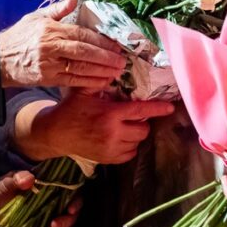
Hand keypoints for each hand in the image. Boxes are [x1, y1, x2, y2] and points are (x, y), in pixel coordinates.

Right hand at [0, 0, 126, 88]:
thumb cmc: (18, 37)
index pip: (80, 34)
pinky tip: (102, 82)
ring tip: (116, 72)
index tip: (116, 44)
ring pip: (80, 68)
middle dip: (105, 57)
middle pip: (83, 51)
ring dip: (101, 71)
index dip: (100, 40)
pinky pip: (72, 82)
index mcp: (50, 29)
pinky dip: (88, 82)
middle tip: (122, 60)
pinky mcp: (47, 79)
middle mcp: (50, 46)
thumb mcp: (36, 17)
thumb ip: (58, 9)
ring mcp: (48, 64)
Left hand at [0, 171, 82, 226]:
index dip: (75, 202)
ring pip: (67, 225)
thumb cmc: (4, 189)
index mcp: (51, 185)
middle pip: (72, 212)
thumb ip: (17, 178)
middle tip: (54, 225)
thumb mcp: (7, 182)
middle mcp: (56, 200)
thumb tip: (29, 179)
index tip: (70, 210)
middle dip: (67, 221)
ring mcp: (52, 215)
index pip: (72, 192)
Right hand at [22, 87, 174, 163]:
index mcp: (110, 114)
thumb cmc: (71, 109)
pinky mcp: (108, 159)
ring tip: (125, 126)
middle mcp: (113, 133)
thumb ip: (102, 80)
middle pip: (143, 129)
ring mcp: (111, 148)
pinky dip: (129, 146)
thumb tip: (118, 67)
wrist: (55, 134)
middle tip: (132, 116)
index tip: (171, 107)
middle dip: (142, 121)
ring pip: (138, 142)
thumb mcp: (84, 90)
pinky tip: (120, 138)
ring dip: (136, 134)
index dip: (158, 108)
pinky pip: (129, 154)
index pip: (141, 110)